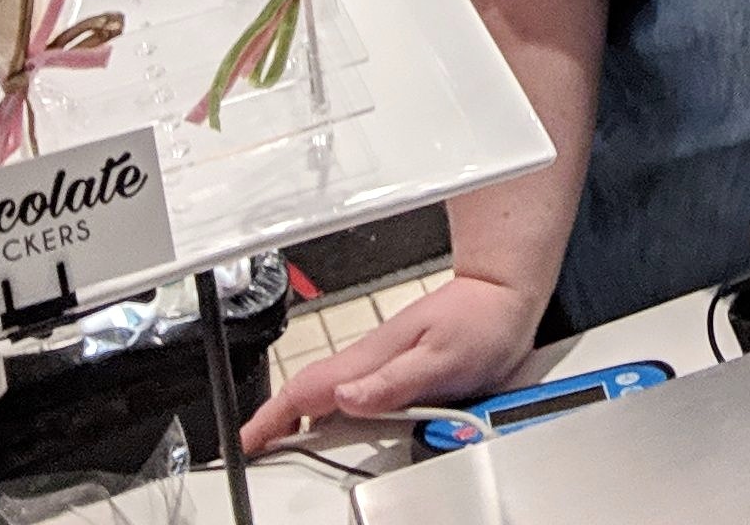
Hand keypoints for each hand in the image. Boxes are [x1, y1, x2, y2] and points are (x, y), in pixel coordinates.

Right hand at [240, 272, 545, 452]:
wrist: (504, 294)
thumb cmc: (481, 320)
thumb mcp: (440, 358)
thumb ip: (392, 381)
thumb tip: (346, 397)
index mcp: (372, 359)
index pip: (306, 389)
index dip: (270, 417)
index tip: (245, 441)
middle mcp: (370, 360)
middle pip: (307, 394)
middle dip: (273, 423)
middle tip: (253, 455)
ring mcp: (380, 363)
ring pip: (325, 394)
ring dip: (296, 420)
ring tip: (278, 448)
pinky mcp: (393, 367)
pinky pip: (348, 393)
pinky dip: (326, 411)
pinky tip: (329, 427)